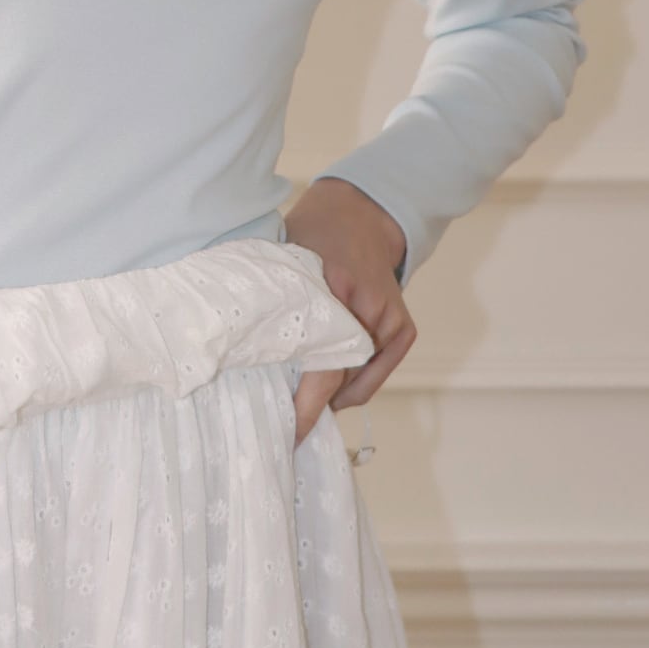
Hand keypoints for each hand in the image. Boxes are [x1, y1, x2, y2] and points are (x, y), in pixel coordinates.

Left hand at [281, 177, 415, 448]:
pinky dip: (353, 386)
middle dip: (313, 406)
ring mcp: (390, 320)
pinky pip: (375, 374)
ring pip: (358, 381)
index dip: (305, 405)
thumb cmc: (310, 238)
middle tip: (287, 428)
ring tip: (301, 404)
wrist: (358, 215)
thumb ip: (273, 310)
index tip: (289, 432)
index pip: (322, 366)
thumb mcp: (282, 267)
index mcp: (330, 292)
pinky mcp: (403, 329)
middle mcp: (367, 309)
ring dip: (330, 394)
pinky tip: (330, 390)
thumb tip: (245, 365)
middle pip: (341, 378)